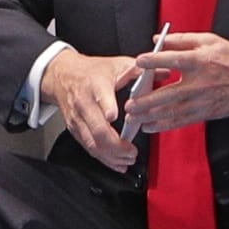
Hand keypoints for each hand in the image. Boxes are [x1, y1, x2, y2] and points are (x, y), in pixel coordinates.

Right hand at [38, 47, 140, 173]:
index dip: (107, 107)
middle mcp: (84, 103)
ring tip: (128, 160)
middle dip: (116, 145)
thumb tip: (166, 73)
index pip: (101, 97)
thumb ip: (142, 70)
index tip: (114, 117)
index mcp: (96, 84)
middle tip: (132, 152)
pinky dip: (104, 159)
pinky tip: (117, 163)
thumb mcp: (117, 64)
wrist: (62, 76)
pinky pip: (89, 148)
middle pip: (97, 129)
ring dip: (111, 156)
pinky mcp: (75, 129)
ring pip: (92, 143)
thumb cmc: (92, 71)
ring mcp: (78, 119)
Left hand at [121, 33, 228, 136]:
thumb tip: (156, 40)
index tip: (138, 62)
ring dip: (151, 117)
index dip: (154, 61)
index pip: (173, 60)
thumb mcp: (209, 40)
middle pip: (168, 94)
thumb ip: (181, 39)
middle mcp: (200, 83)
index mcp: (200, 61)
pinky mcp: (206, 113)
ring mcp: (203, 101)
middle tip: (130, 104)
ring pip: (173, 112)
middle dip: (147, 101)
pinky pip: (182, 121)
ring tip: (135, 118)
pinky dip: (164, 125)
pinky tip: (150, 126)